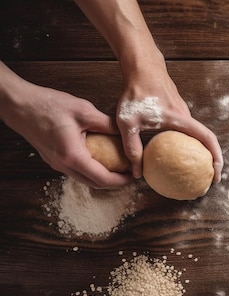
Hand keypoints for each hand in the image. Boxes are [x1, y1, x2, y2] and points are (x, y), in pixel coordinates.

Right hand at [0, 78, 131, 188]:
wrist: (19, 105)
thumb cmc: (47, 105)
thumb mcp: (84, 111)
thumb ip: (107, 124)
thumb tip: (126, 131)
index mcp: (73, 156)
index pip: (102, 178)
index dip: (121, 180)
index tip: (133, 176)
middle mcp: (63, 165)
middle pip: (94, 183)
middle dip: (114, 182)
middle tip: (129, 174)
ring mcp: (56, 164)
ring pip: (84, 179)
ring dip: (102, 177)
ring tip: (118, 167)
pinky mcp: (53, 159)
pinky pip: (75, 171)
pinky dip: (91, 170)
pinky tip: (101, 159)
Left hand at [116, 58, 223, 181]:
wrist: (141, 67)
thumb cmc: (136, 92)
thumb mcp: (128, 122)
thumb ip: (132, 147)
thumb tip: (137, 173)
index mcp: (181, 120)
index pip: (207, 139)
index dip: (216, 157)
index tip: (216, 175)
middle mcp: (186, 117)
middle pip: (207, 140)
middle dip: (212, 160)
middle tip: (207, 178)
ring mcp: (183, 113)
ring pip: (197, 135)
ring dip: (200, 152)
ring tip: (195, 169)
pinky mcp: (177, 111)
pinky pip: (187, 131)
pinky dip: (189, 144)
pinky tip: (176, 153)